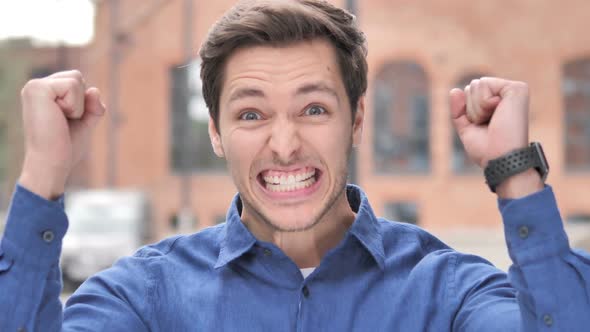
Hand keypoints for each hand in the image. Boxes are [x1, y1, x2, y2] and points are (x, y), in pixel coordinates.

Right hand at [18, 70, 105, 199]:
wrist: (51, 164)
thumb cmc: (64, 147)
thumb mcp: (84, 122)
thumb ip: (92, 106)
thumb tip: (94, 90)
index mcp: (44, 93)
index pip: (76, 81)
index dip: (82, 102)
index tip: (66, 121)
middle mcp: (36, 86)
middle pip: (77, 77)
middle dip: (81, 102)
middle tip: (63, 122)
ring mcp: (34, 86)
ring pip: (76, 79)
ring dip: (77, 105)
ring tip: (60, 120)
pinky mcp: (37, 89)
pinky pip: (73, 85)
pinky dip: (74, 105)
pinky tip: (58, 117)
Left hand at [450, 77, 542, 197]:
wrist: (500, 159)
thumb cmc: (487, 149)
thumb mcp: (467, 128)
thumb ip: (459, 110)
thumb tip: (454, 90)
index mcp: (498, 104)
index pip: (470, 93)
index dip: (468, 112)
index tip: (482, 126)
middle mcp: (507, 95)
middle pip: (472, 86)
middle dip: (472, 109)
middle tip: (488, 124)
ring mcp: (513, 90)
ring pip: (476, 84)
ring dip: (477, 108)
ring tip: (494, 120)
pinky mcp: (517, 88)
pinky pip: (484, 83)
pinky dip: (483, 103)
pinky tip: (498, 113)